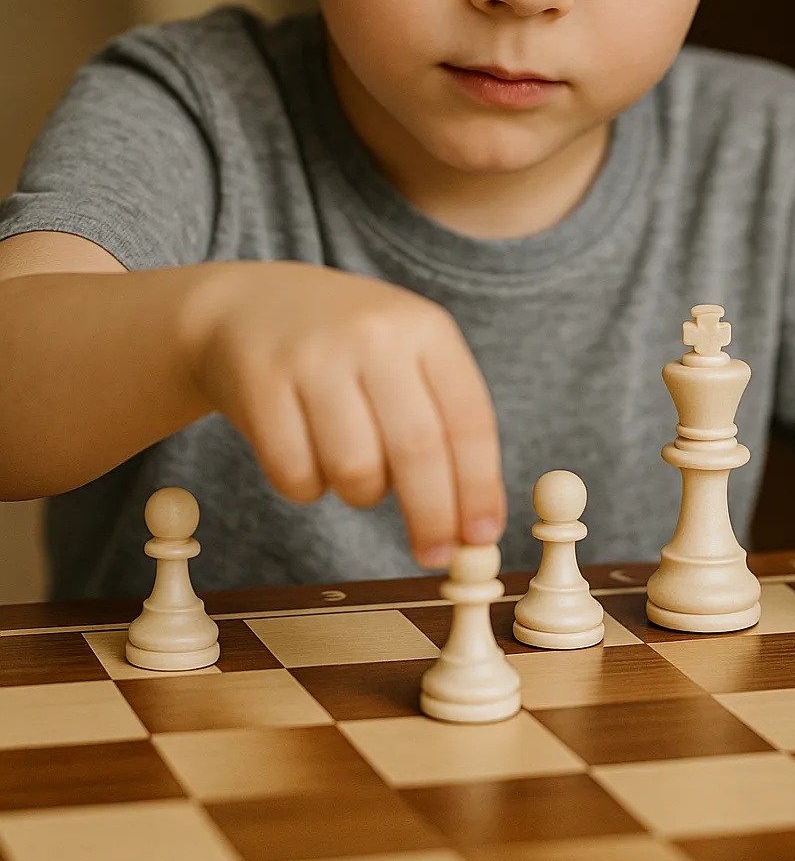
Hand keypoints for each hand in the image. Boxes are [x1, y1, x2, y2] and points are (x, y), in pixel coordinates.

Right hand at [179, 260, 504, 567]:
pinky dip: (307, 488)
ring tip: (352, 470)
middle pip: (418, 450)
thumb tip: (475, 523)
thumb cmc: (345, 349)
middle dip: (433, 517)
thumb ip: (445, 424)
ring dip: (360, 494)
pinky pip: (295, 475)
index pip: (469, 420)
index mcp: (426, 327)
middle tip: (434, 556)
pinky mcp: (260, 384)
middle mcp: (374, 334)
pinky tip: (307, 457)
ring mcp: (313, 357)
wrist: (246, 304)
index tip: (481, 537)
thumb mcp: (406, 354)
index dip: (479, 488)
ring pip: (355, 470)